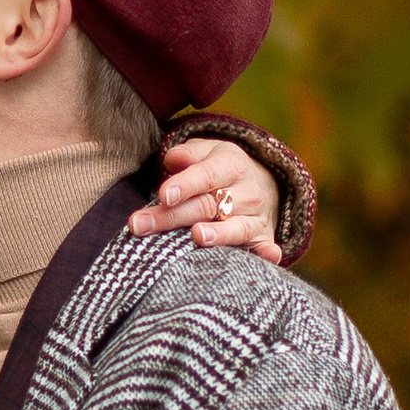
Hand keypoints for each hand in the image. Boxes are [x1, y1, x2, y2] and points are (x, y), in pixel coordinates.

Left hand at [131, 135, 281, 262]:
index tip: (163, 195)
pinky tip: (268, 257)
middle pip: (207, 205)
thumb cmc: (219, 170)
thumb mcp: (206, 153)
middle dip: (173, 217)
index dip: (185, 184)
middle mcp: (246, 192)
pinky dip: (267, 252)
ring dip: (218, 234)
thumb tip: (172, 159)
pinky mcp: (263, 238)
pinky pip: (265, 247)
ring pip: (235, 227)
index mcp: (230, 165)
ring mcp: (256, 217)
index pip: (205, 175)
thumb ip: (187, 154)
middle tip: (141, 225)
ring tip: (197, 236)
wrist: (262, 184)